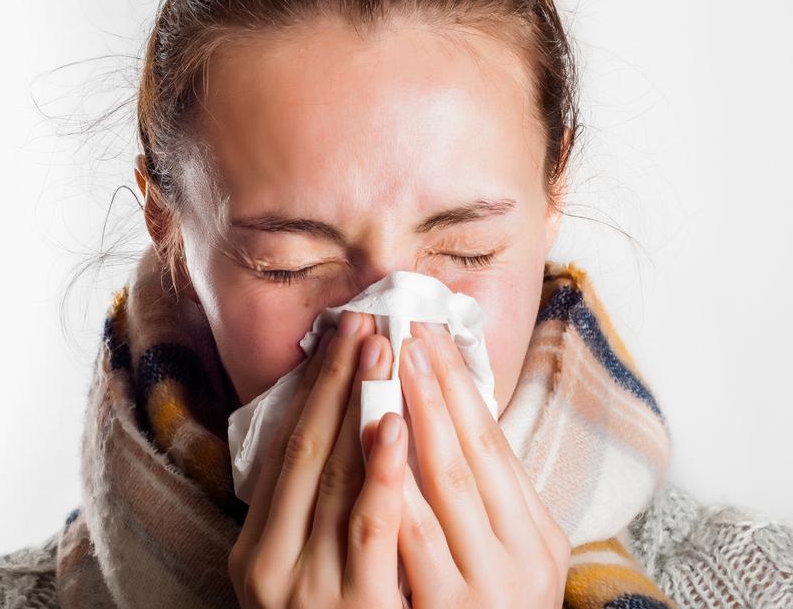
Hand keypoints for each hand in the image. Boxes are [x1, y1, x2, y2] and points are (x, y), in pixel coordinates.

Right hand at [228, 310, 409, 607]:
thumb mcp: (302, 577)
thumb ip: (312, 518)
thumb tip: (338, 433)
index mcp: (257, 550)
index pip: (288, 447)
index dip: (316, 387)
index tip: (341, 333)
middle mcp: (271, 563)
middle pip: (309, 449)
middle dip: (339, 380)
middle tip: (365, 319)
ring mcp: (309, 587)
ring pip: (336, 478)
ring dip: (361, 407)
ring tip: (382, 348)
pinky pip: (369, 528)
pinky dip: (380, 472)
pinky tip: (394, 424)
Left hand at [394, 321, 571, 607]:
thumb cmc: (487, 607)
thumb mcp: (507, 551)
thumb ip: (485, 495)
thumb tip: (450, 414)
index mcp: (536, 538)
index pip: (493, 445)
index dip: (460, 387)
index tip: (432, 335)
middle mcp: (517, 562)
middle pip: (466, 456)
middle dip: (430, 387)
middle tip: (404, 328)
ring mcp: (476, 590)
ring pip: (436, 489)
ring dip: (404, 420)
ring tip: (381, 362)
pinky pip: (403, 539)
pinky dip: (387, 485)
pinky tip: (372, 438)